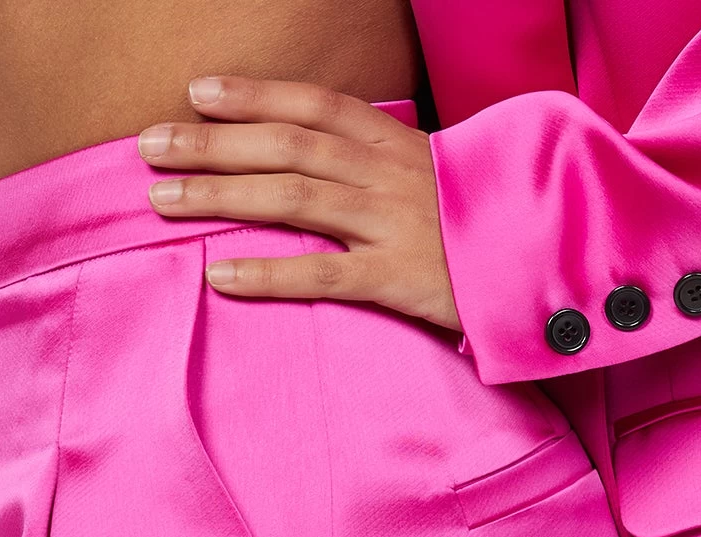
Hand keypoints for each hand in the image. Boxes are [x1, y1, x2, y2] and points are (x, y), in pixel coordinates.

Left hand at [138, 77, 461, 332]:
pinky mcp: (399, 279)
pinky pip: (323, 275)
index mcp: (398, 143)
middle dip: (212, 143)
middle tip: (149, 146)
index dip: (255, 94)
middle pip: (286, 145)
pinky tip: (221, 276)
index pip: (315, 105)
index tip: (198, 92)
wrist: (551, 265)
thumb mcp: (440, 180)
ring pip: (292, 197)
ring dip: (221, 195)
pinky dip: (269, 275)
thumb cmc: (485, 229)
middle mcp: (388, 174)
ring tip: (163, 201)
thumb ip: (385, 168)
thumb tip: (326, 164)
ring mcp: (392, 224)